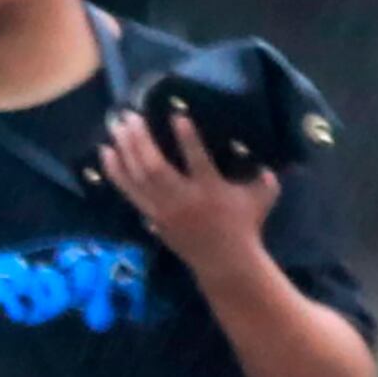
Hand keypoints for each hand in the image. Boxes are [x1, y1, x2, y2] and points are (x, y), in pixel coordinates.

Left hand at [99, 104, 279, 273]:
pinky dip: (115, 171)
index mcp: (210, 190)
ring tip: (114, 127)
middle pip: (154, 168)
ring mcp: (162, 208)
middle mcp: (182, 199)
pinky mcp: (151, 214)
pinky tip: (105, 153)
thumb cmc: (245, 224)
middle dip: (140, 141)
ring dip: (124, 150)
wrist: (224, 261)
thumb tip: (272, 158)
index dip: (187, 139)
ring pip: (137, 177)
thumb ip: (265, 178)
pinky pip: (128, 190)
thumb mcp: (262, 199)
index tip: (177, 115)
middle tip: (130, 116)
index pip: (197, 161)